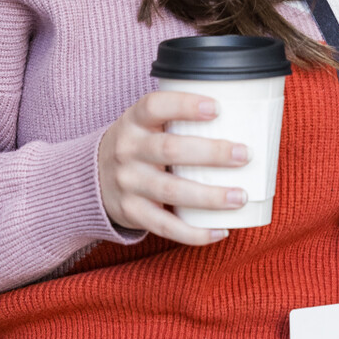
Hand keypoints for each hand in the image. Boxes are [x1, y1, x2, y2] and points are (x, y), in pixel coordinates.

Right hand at [97, 91, 248, 244]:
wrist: (92, 179)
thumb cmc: (139, 146)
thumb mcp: (147, 125)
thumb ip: (179, 120)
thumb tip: (245, 119)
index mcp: (134, 122)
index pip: (154, 106)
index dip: (184, 105)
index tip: (217, 108)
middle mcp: (127, 150)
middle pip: (169, 149)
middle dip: (211, 153)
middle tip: (244, 155)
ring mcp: (128, 183)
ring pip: (171, 190)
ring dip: (210, 195)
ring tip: (241, 196)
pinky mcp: (132, 213)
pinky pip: (165, 226)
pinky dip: (195, 232)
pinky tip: (221, 230)